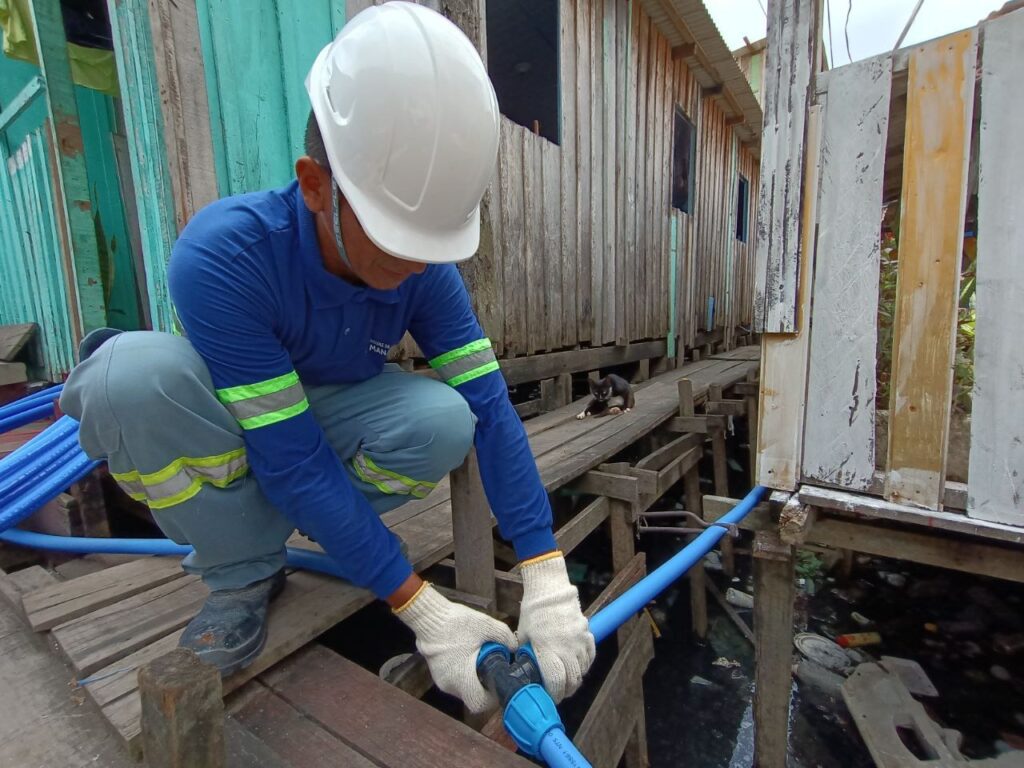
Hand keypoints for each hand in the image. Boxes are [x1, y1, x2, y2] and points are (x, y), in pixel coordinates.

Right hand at [393, 582, 516, 712]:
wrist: (429, 617)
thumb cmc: (457, 624)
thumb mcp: (486, 625)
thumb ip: (505, 637)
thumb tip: (514, 647)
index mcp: (462, 679)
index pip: (480, 704)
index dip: (492, 698)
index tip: (499, 683)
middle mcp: (450, 685)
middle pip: (472, 696)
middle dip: (484, 685)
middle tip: (493, 668)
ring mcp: (440, 680)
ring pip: (463, 688)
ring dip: (473, 678)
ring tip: (480, 659)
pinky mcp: (436, 673)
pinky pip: (454, 680)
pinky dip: (463, 673)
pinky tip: (467, 655)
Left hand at [516, 552, 594, 702]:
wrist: (550, 590)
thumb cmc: (532, 613)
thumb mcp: (523, 636)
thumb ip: (526, 655)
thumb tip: (525, 670)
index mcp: (547, 649)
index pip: (556, 681)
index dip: (554, 694)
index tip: (550, 697)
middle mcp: (566, 648)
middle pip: (573, 680)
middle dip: (566, 691)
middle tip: (560, 693)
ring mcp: (579, 641)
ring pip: (583, 669)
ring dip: (576, 678)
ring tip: (569, 681)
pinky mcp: (587, 633)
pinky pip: (591, 655)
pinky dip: (586, 664)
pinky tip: (579, 666)